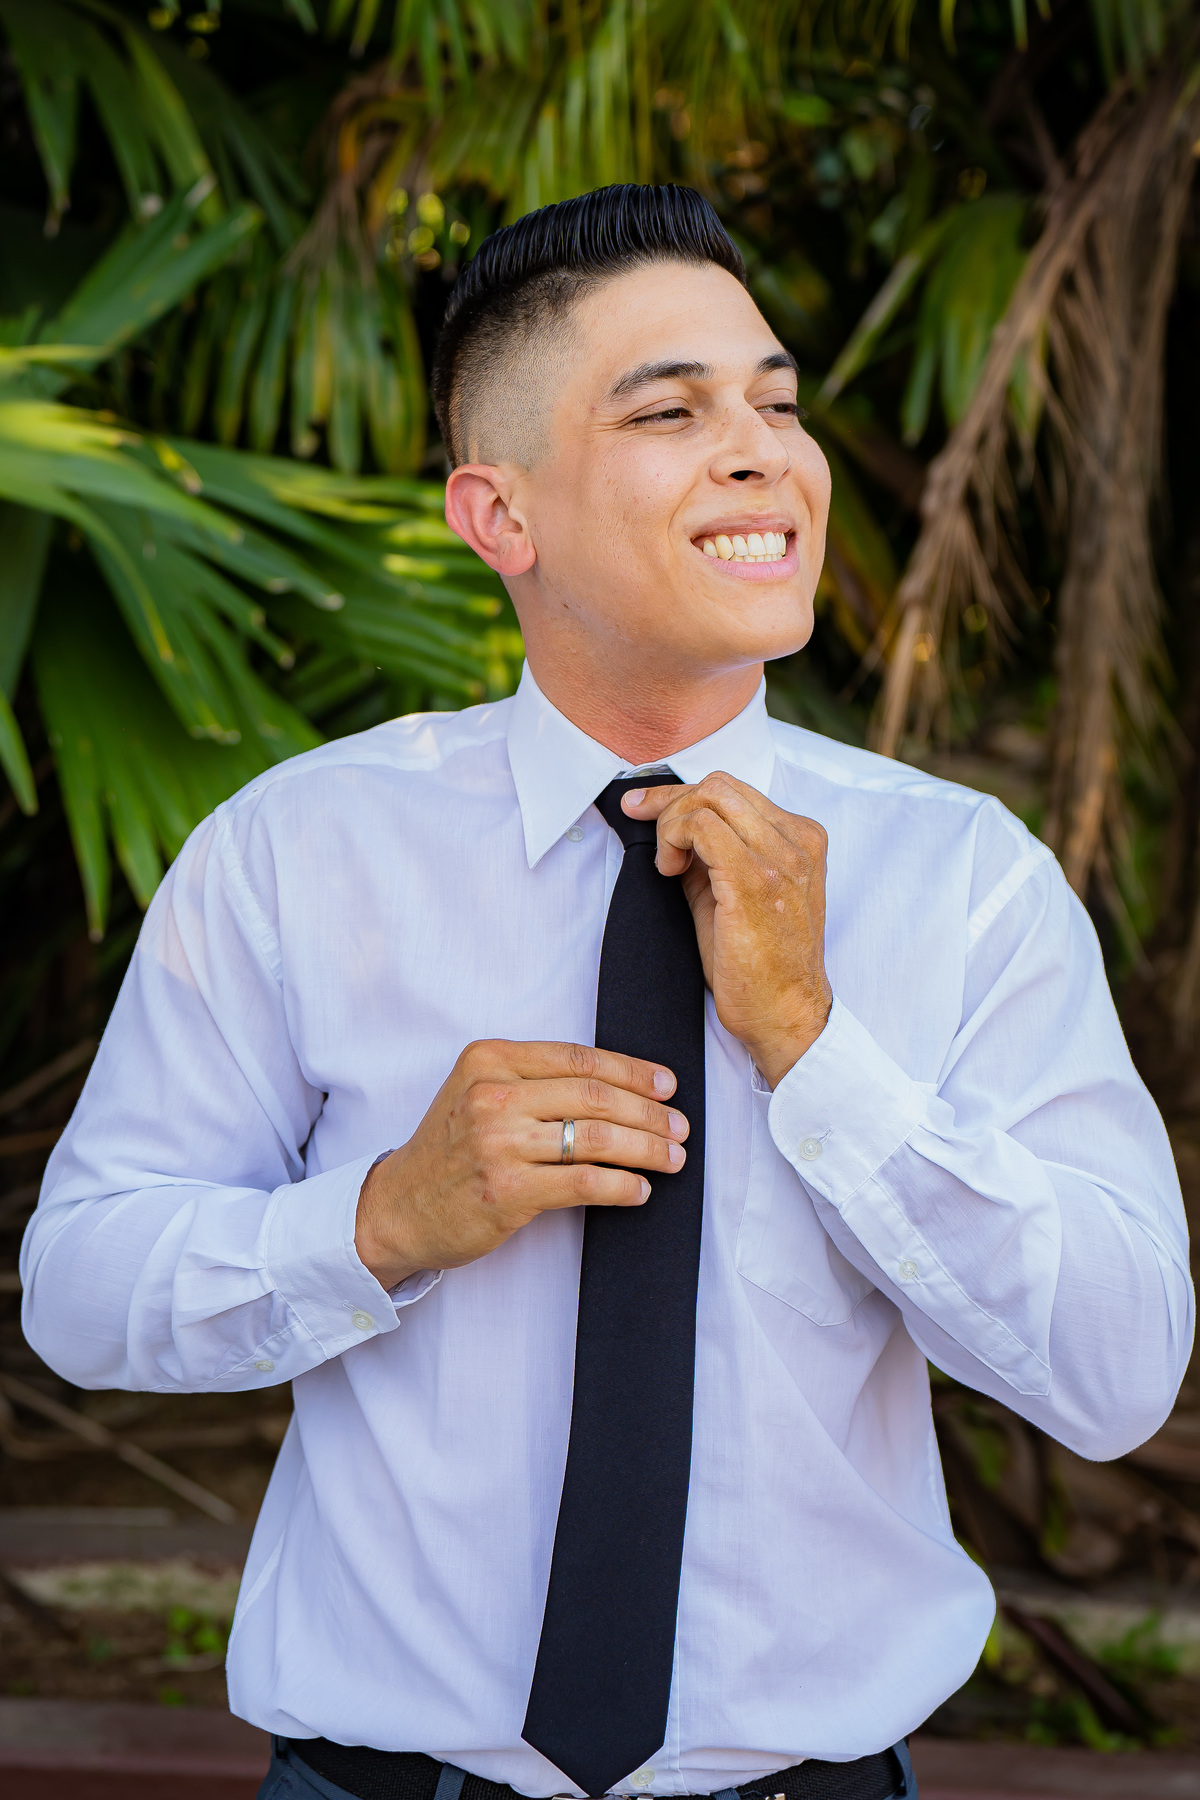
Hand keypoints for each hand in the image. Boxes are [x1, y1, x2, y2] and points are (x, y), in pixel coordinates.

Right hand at [355, 1040, 688, 1288]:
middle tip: (679, 1127)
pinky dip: (622, 1187)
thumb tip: (621, 1085)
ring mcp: (498, 1143)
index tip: (666, 1086)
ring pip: (597, 1139)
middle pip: (595, 1096)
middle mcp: (492, 1095)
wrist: (398, 1207)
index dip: (632, 1071)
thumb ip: (534, 1080)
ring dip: (647, 1150)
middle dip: (649, 1113)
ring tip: (672, 1158)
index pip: (579, 1059)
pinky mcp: (507, 1191)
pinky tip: (640, 1190)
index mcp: (489, 1060)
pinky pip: (584, 1183)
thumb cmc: (449, 1150)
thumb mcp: (478, 1092)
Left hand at [624, 773, 831, 1088]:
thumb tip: (675, 827)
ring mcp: (781, 859)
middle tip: (643, 826)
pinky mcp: (756, 881)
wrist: (785, 1016)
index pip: (735, 789)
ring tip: (667, 864)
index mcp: (801, 839)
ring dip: (673, 823)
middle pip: (721, 786)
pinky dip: (674, 839)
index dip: (681, 795)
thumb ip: (718, 854)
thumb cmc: (760, 966)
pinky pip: (703, 827)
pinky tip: (670, 872)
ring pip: (711, 797)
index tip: (645, 806)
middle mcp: (798, 842)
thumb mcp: (741, 894)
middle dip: (671, 801)